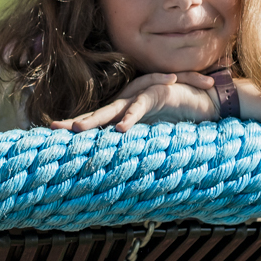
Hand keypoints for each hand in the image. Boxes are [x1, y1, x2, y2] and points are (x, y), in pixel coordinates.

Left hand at [49, 71, 221, 132]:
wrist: (207, 100)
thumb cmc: (179, 117)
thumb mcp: (153, 134)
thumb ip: (137, 144)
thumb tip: (119, 166)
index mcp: (125, 112)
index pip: (96, 119)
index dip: (75, 125)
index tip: (52, 134)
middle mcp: (129, 103)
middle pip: (97, 113)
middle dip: (76, 121)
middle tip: (53, 128)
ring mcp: (142, 96)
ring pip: (114, 109)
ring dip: (96, 119)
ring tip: (78, 129)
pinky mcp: (158, 93)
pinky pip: (141, 106)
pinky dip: (130, 118)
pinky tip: (120, 129)